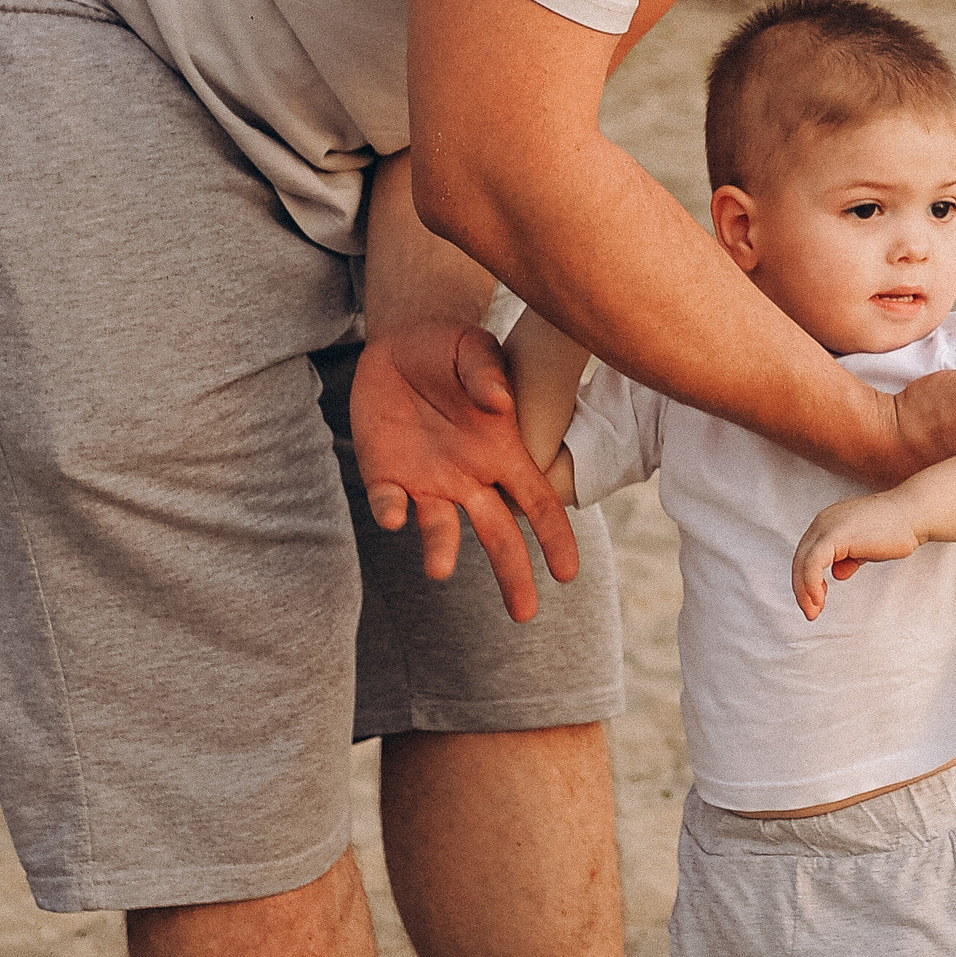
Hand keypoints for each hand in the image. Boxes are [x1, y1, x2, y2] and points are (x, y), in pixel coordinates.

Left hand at [350, 318, 580, 620]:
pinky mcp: (386, 474)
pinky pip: (390, 502)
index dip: (554, 537)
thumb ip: (486, 373)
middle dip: (513, 575)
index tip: (568, 573)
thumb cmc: (453, 348)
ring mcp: (427, 480)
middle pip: (498, 535)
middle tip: (524, 615)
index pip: (537, 502)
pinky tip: (393, 512)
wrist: (401, 341)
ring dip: (441, 549)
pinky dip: (391, 510)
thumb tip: (497, 403)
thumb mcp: (475, 350)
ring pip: (441, 528)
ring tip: (439, 569)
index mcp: (502, 452)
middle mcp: (470, 477)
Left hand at [793, 493, 919, 620]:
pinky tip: (819, 599)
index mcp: (827, 523)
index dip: (807, 581)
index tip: (817, 602)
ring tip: (814, 611)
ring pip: (802, 563)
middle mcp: (822, 522)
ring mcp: (827, 526)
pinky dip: (812, 584)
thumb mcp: (865, 548)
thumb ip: (849, 559)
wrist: (913, 516)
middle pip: (800, 559)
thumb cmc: (895, 530)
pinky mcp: (835, 534)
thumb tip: (837, 574)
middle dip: (802, 590)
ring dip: (805, 591)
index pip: (807, 555)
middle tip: (811, 613)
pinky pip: (812, 563)